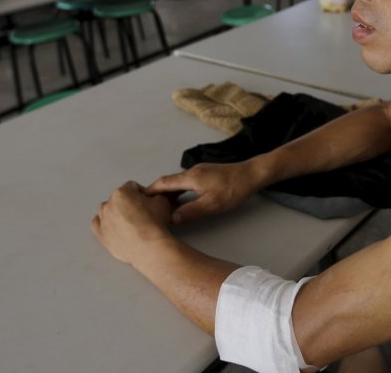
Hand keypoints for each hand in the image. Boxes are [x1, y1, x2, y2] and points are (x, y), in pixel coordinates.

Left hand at [92, 181, 172, 264]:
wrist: (150, 247)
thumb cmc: (154, 225)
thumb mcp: (162, 201)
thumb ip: (154, 196)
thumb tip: (152, 199)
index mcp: (122, 193)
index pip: (132, 187)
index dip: (141, 193)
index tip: (146, 200)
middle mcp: (109, 205)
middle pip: (118, 198)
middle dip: (128, 203)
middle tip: (140, 212)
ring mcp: (103, 220)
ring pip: (106, 210)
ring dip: (115, 213)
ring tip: (128, 221)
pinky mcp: (101, 235)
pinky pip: (98, 224)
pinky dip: (104, 224)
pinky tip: (114, 226)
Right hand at [145, 161, 260, 224]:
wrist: (251, 175)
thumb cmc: (233, 190)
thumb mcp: (212, 205)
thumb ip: (191, 212)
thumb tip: (172, 219)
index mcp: (190, 177)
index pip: (164, 183)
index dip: (150, 191)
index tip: (139, 199)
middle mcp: (192, 171)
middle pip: (168, 181)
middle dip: (156, 192)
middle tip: (146, 205)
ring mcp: (199, 171)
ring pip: (177, 181)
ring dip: (167, 191)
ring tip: (160, 205)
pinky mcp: (206, 173)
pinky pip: (185, 181)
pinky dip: (178, 189)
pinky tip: (180, 199)